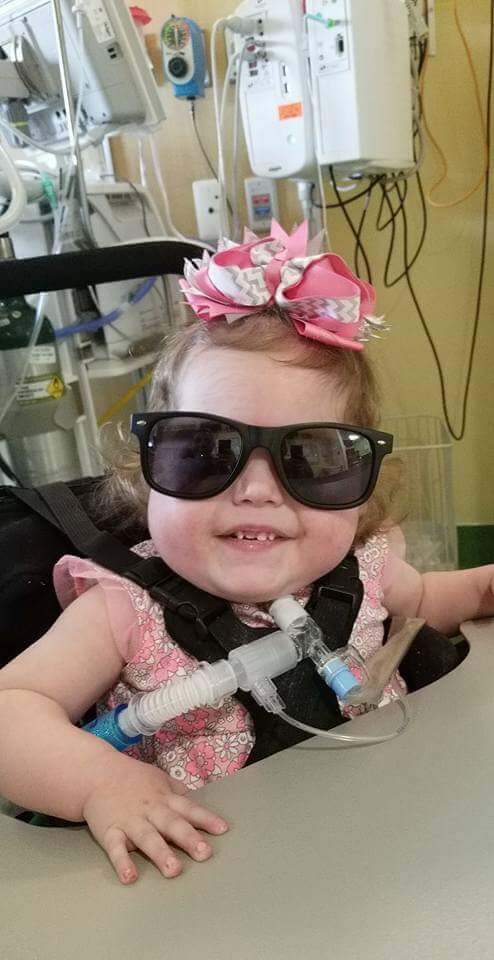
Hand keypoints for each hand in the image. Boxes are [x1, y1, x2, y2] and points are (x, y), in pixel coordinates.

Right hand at [82, 755, 227, 883]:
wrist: (95, 773)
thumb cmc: (132, 778)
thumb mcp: (159, 778)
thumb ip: (177, 792)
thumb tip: (197, 802)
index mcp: (164, 798)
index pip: (189, 809)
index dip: (206, 819)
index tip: (222, 830)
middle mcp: (150, 810)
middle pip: (172, 824)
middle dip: (188, 839)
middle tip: (204, 853)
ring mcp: (130, 821)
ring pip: (147, 838)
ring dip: (160, 853)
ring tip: (173, 870)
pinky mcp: (110, 831)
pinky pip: (115, 848)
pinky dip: (121, 862)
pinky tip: (129, 877)